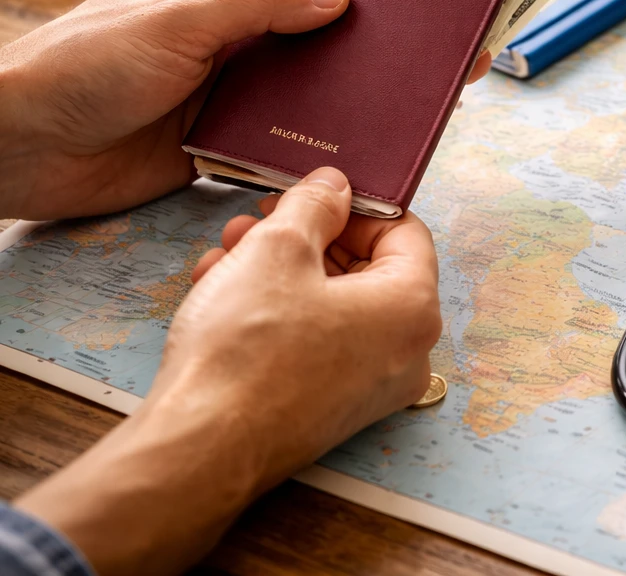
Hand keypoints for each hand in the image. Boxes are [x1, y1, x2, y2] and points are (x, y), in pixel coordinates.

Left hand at [0, 0, 492, 220]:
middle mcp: (228, 39)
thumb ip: (263, 5)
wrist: (21, 149)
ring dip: (346, 106)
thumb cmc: (84, 64)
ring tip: (410, 110)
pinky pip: (280, 147)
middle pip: (313, 42)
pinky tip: (358, 157)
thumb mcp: (180, 19)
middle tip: (433, 61)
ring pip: (304, 97)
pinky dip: (314, 153)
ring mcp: (226, 96)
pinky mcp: (219, 149)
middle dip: (366, 52)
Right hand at [16, 167, 441, 574]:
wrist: (199, 450)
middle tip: (257, 220)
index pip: (403, 231)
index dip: (352, 205)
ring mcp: (371, 386)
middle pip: (365, 269)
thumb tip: (335, 187)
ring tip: (225, 254)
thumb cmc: (246, 350)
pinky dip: (276, 313)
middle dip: (305, 238)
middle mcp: (406, 351)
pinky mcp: (332, 409)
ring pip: (331, 305)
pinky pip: (316, 343)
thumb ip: (315, 206)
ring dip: (279, 271)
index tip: (309, 195)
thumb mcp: (278, 248)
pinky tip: (222, 295)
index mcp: (414, 307)